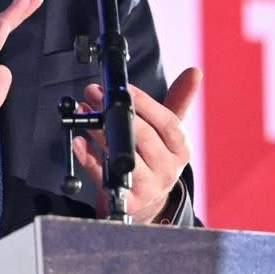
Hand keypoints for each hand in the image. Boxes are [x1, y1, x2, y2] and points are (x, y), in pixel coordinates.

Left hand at [72, 66, 201, 220]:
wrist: (146, 201)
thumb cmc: (154, 157)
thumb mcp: (168, 132)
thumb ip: (178, 101)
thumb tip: (195, 72)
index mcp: (180, 149)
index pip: (169, 124)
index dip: (146, 104)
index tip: (125, 88)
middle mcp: (169, 170)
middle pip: (145, 138)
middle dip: (117, 113)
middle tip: (95, 93)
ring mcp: (149, 187)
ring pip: (124, 156)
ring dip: (100, 131)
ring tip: (84, 112)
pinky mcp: (128, 201)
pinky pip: (105, 178)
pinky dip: (89, 158)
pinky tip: (79, 142)